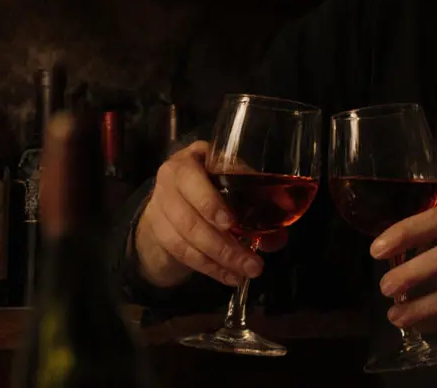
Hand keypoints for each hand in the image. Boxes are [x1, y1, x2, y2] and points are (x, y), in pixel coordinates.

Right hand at [134, 140, 287, 287]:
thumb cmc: (212, 186)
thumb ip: (257, 204)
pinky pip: (182, 254)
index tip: (230, 223)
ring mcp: (160, 206)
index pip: (191, 177)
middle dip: (223, 244)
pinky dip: (209, 267)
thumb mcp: (233, 185)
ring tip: (244, 273)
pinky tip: (229, 276)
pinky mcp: (157, 231)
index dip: (209, 202)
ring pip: (186, 239)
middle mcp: (170, 179)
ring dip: (218, 260)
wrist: (174, 200)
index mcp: (192, 159)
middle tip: (252, 263)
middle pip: (190, 216)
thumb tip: (279, 235)